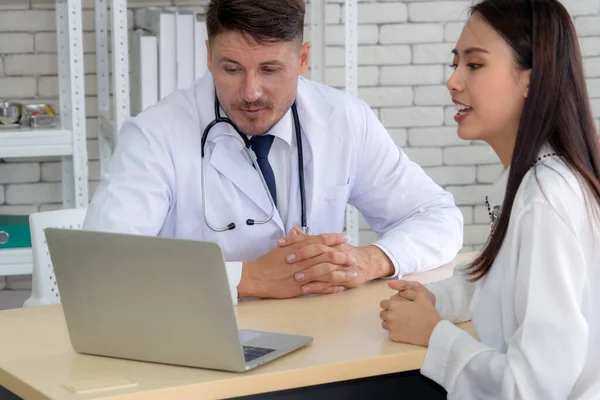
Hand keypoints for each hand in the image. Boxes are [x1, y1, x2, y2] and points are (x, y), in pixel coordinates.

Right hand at [237, 231, 348, 298]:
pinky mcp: (300, 287)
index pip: (320, 240)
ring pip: (326, 271)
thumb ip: (295, 240)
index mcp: (299, 247)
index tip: (344, 237)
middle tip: (353, 256)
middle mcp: (302, 259)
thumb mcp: (283, 247)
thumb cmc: (268, 262)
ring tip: (353, 273)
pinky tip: (340, 287)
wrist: (257, 276)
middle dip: (342, 255)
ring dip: (342, 272)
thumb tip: (301, 232)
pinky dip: (331, 287)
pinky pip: (319, 287)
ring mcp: (302, 274)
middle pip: (327, 254)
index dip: (334, 238)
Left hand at [279, 227, 394, 292]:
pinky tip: (305, 288)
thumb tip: (293, 230)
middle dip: (303, 254)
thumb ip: (309, 239)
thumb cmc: (344, 253)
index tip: (281, 243)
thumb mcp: (327, 245)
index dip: (295, 240)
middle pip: (319, 250)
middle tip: (288, 259)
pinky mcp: (345, 278)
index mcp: (330, 242)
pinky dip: (317, 285)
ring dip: (309, 272)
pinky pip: (330, 282)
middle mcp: (336, 251)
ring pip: (325, 267)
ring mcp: (342, 265)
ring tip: (296, 276)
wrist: (367, 263)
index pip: (311, 238)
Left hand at [379, 280, 441, 346]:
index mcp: (394, 305)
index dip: (389, 304)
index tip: (397, 306)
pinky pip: (390, 333)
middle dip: (389, 313)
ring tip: (401, 322)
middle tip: (399, 314)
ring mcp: (391, 328)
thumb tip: (397, 290)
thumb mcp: (420, 296)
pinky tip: (404, 330)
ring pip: (385, 324)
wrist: (434, 331)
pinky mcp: (394, 337)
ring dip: (390, 322)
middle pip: (382, 314)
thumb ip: (407, 290)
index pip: (383, 303)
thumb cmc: (427, 312)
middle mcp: (390, 316)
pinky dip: (395, 331)